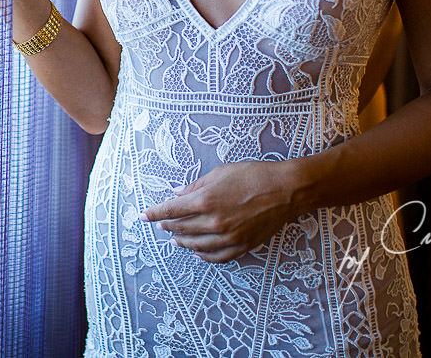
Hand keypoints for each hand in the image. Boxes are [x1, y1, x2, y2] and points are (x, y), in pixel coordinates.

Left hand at [142, 160, 307, 262]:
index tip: (143, 216)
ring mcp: (228, 237)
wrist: (286, 190)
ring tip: (175, 238)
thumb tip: (178, 193)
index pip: (171, 210)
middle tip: (161, 224)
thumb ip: (196, 185)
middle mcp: (214, 221)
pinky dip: (204, 256)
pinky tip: (198, 252)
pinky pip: (217, 257)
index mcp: (206, 200)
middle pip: (181, 228)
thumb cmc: (254, 175)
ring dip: (182, 241)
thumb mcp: (220, 172)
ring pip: (196, 245)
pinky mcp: (242, 246)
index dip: (155, 214)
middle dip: (167, 226)